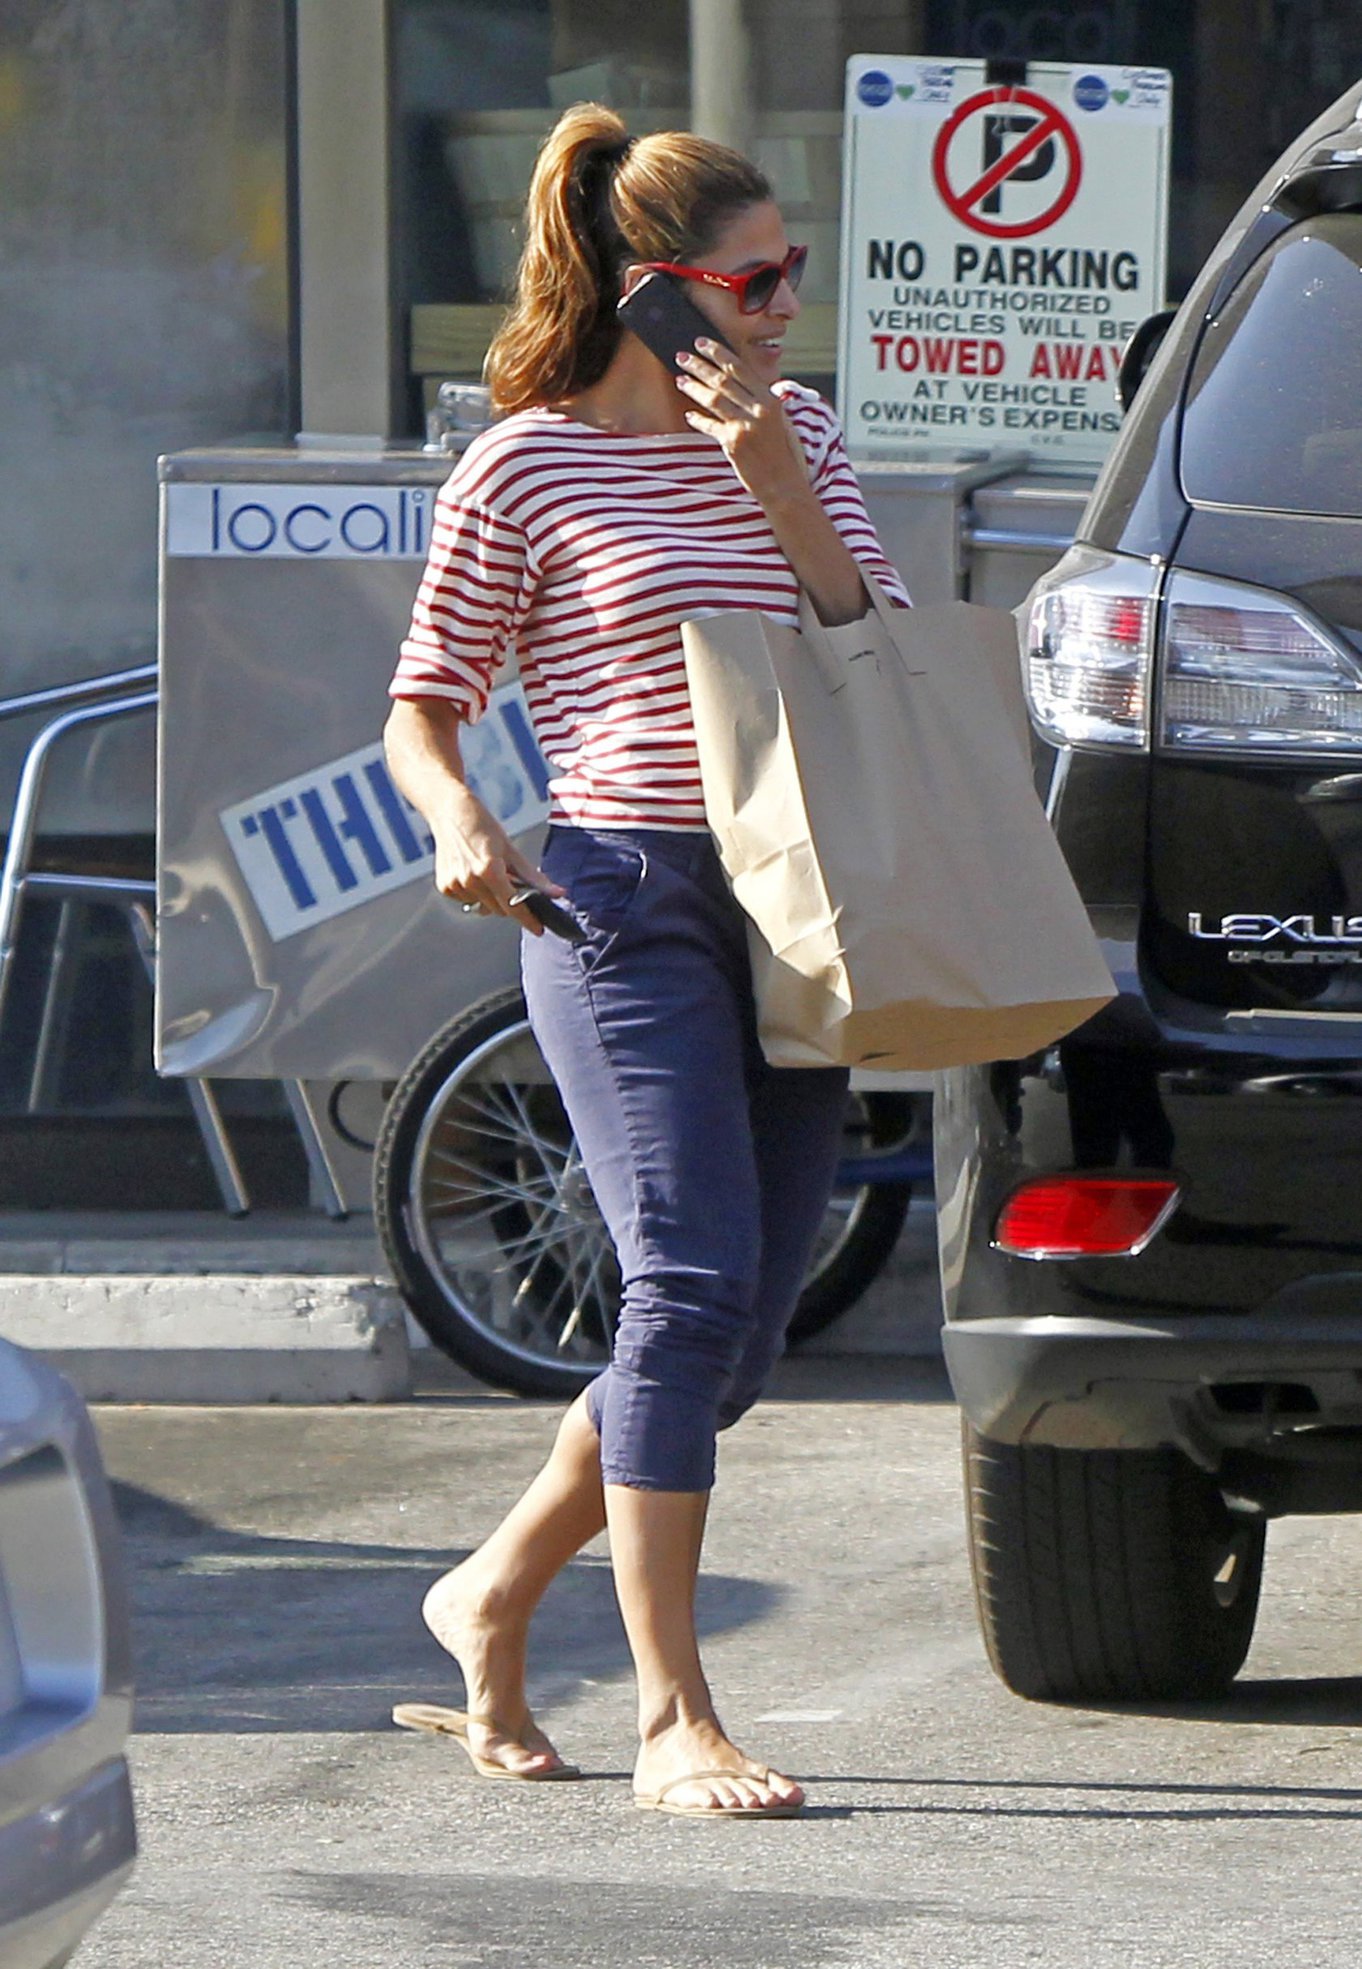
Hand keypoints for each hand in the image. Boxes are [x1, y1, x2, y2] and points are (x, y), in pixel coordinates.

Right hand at [431, 785, 563, 935]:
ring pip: (483, 906)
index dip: (528, 919)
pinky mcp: (444, 887)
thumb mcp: (510, 848)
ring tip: (487, 871)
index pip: (513, 905)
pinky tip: (471, 872)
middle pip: (499, 909)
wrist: (449, 811)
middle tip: (510, 883)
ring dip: (491, 897)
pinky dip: (475, 893)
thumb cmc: (482, 826)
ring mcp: (455, 885)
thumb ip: (533, 875)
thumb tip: (556, 893)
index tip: (539, 929)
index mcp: (489, 870)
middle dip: (510, 902)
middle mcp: (470, 881)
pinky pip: (468, 901)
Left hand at [675, 339, 809, 507]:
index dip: (719, 354)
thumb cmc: (781, 454)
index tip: (702, 343)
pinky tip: (689, 415)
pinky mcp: (734, 444)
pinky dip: (699, 420)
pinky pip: (710, 426)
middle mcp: (759, 409)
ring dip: (694, 387)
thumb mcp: (778, 421)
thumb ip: (759, 402)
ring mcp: (745, 426)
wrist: (783, 485)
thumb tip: (736, 384)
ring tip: (680, 379)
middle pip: (723, 380)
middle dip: (700, 366)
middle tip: (682, 356)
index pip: (740, 369)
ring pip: (713, 399)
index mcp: (770, 400)